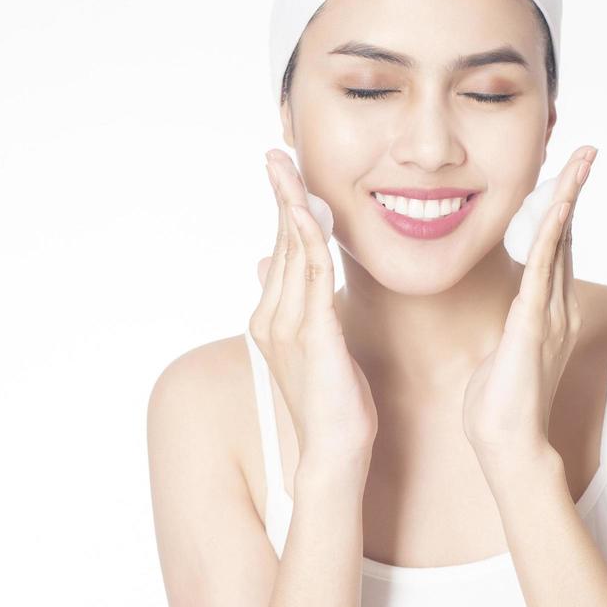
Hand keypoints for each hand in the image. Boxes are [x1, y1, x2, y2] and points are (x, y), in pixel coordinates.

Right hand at [250, 149, 377, 467]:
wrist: (335, 453)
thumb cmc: (333, 406)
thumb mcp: (315, 348)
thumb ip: (299, 308)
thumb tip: (273, 268)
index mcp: (272, 318)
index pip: (280, 251)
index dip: (282, 210)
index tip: (284, 173)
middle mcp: (272, 317)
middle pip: (280, 243)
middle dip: (280, 195)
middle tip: (278, 153)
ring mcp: (288, 326)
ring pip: (293, 252)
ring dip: (293, 206)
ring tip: (290, 169)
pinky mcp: (314, 335)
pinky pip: (314, 276)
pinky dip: (314, 239)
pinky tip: (317, 213)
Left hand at [462, 145, 597, 473]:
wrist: (506, 443)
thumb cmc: (498, 404)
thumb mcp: (504, 352)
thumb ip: (510, 328)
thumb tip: (506, 318)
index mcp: (548, 310)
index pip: (557, 247)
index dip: (561, 206)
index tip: (565, 172)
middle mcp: (557, 306)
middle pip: (568, 234)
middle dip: (575, 189)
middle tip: (586, 149)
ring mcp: (549, 313)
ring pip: (561, 242)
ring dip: (569, 198)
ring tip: (581, 161)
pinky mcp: (533, 323)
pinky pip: (543, 269)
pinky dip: (551, 234)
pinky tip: (557, 206)